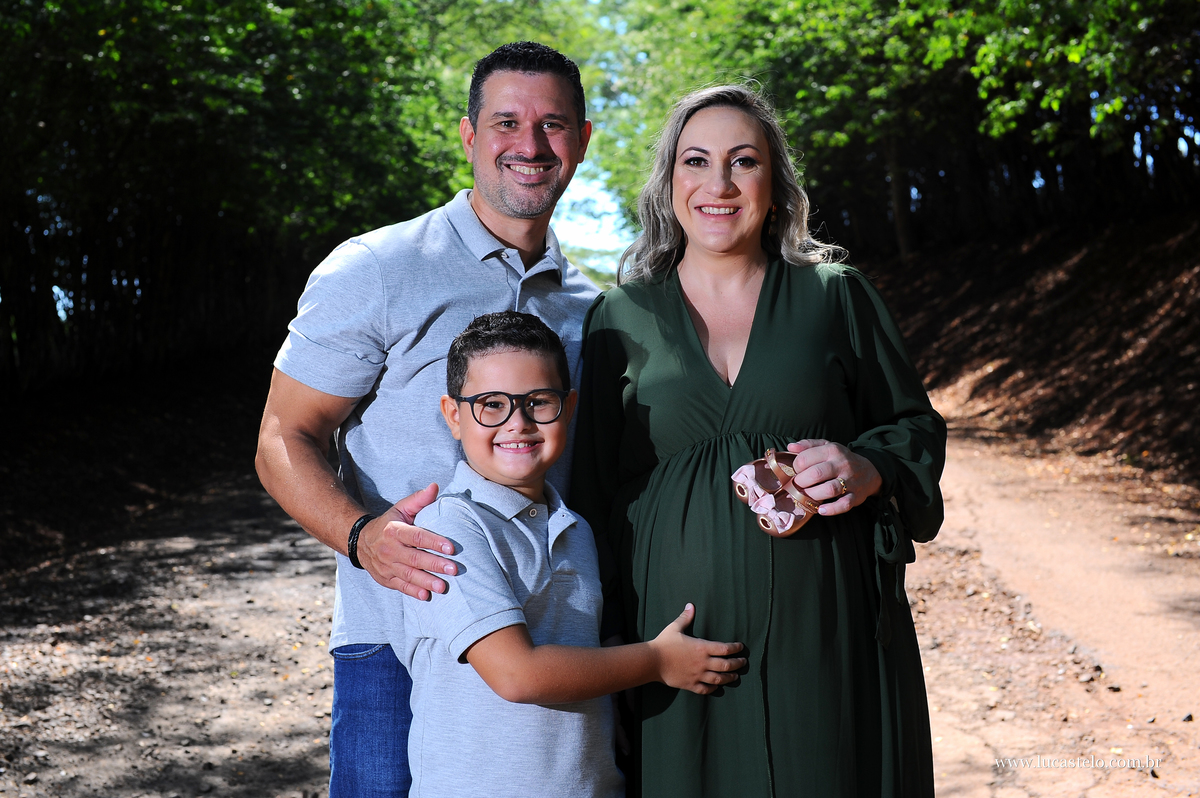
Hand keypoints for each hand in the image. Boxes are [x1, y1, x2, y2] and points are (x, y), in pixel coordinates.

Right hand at [356, 484, 458, 599]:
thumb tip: (435, 486)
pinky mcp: (386, 578)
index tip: (451, 548)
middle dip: (435, 564)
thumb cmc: (389, 524)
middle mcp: (390, 549)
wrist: (361, 542)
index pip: (417, 536)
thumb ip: (419, 500)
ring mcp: (387, 565)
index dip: (434, 542)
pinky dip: (413, 592)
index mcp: (395, 530)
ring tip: (443, 586)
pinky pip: (400, 586)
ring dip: (427, 581)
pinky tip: (426, 596)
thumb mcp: (400, 509)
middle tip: (454, 569)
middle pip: (415, 558)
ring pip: (408, 575)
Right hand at [649, 604, 745, 694]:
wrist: (652, 661)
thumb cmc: (664, 643)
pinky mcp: (690, 684)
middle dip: (737, 664)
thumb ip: (685, 617)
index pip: (725, 649)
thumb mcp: (675, 628)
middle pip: (726, 665)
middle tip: (743, 662)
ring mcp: (697, 675)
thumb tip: (691, 605)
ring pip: (719, 679)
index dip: (735, 648)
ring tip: (735, 676)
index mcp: (702, 647)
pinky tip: (717, 687)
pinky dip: (713, 688)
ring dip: (729, 678)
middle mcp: (703, 663)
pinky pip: (706, 689)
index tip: (740, 647)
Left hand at [785, 439, 881, 515]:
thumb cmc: (841, 459)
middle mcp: (842, 464)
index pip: (806, 458)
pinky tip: (820, 510)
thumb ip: (808, 445)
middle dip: (801, 482)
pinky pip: (844, 504)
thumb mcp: (827, 446)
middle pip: (816, 474)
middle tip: (797, 485)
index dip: (795, 467)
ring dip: (812, 495)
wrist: (870, 471)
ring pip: (829, 489)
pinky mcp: (855, 496)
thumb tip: (790, 447)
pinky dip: (831, 509)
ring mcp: (850, 481)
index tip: (795, 472)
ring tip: (805, 496)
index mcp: (832, 450)